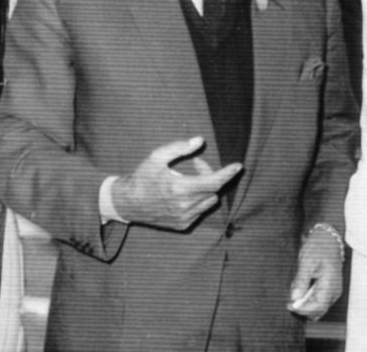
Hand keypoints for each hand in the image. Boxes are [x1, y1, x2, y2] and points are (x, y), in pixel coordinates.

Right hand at [111, 136, 241, 230]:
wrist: (127, 203)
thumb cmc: (142, 177)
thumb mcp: (156, 157)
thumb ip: (179, 148)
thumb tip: (200, 141)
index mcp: (179, 188)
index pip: (214, 181)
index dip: (228, 173)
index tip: (238, 166)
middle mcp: (184, 206)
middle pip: (213, 189)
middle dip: (210, 174)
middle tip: (197, 163)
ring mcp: (184, 218)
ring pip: (209, 201)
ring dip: (205, 188)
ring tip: (188, 180)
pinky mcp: (183, 225)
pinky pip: (201, 211)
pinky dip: (198, 200)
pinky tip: (183, 194)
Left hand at [287, 228, 343, 319]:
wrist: (327, 237)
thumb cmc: (318, 246)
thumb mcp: (306, 262)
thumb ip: (301, 281)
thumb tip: (295, 298)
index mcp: (331, 284)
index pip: (318, 307)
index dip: (303, 310)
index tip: (290, 305)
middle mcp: (334, 291)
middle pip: (318, 311)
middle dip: (303, 309)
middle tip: (289, 301)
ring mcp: (333, 291)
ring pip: (318, 308)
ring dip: (305, 305)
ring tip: (296, 292)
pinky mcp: (329, 289)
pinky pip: (319, 301)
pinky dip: (309, 300)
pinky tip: (301, 290)